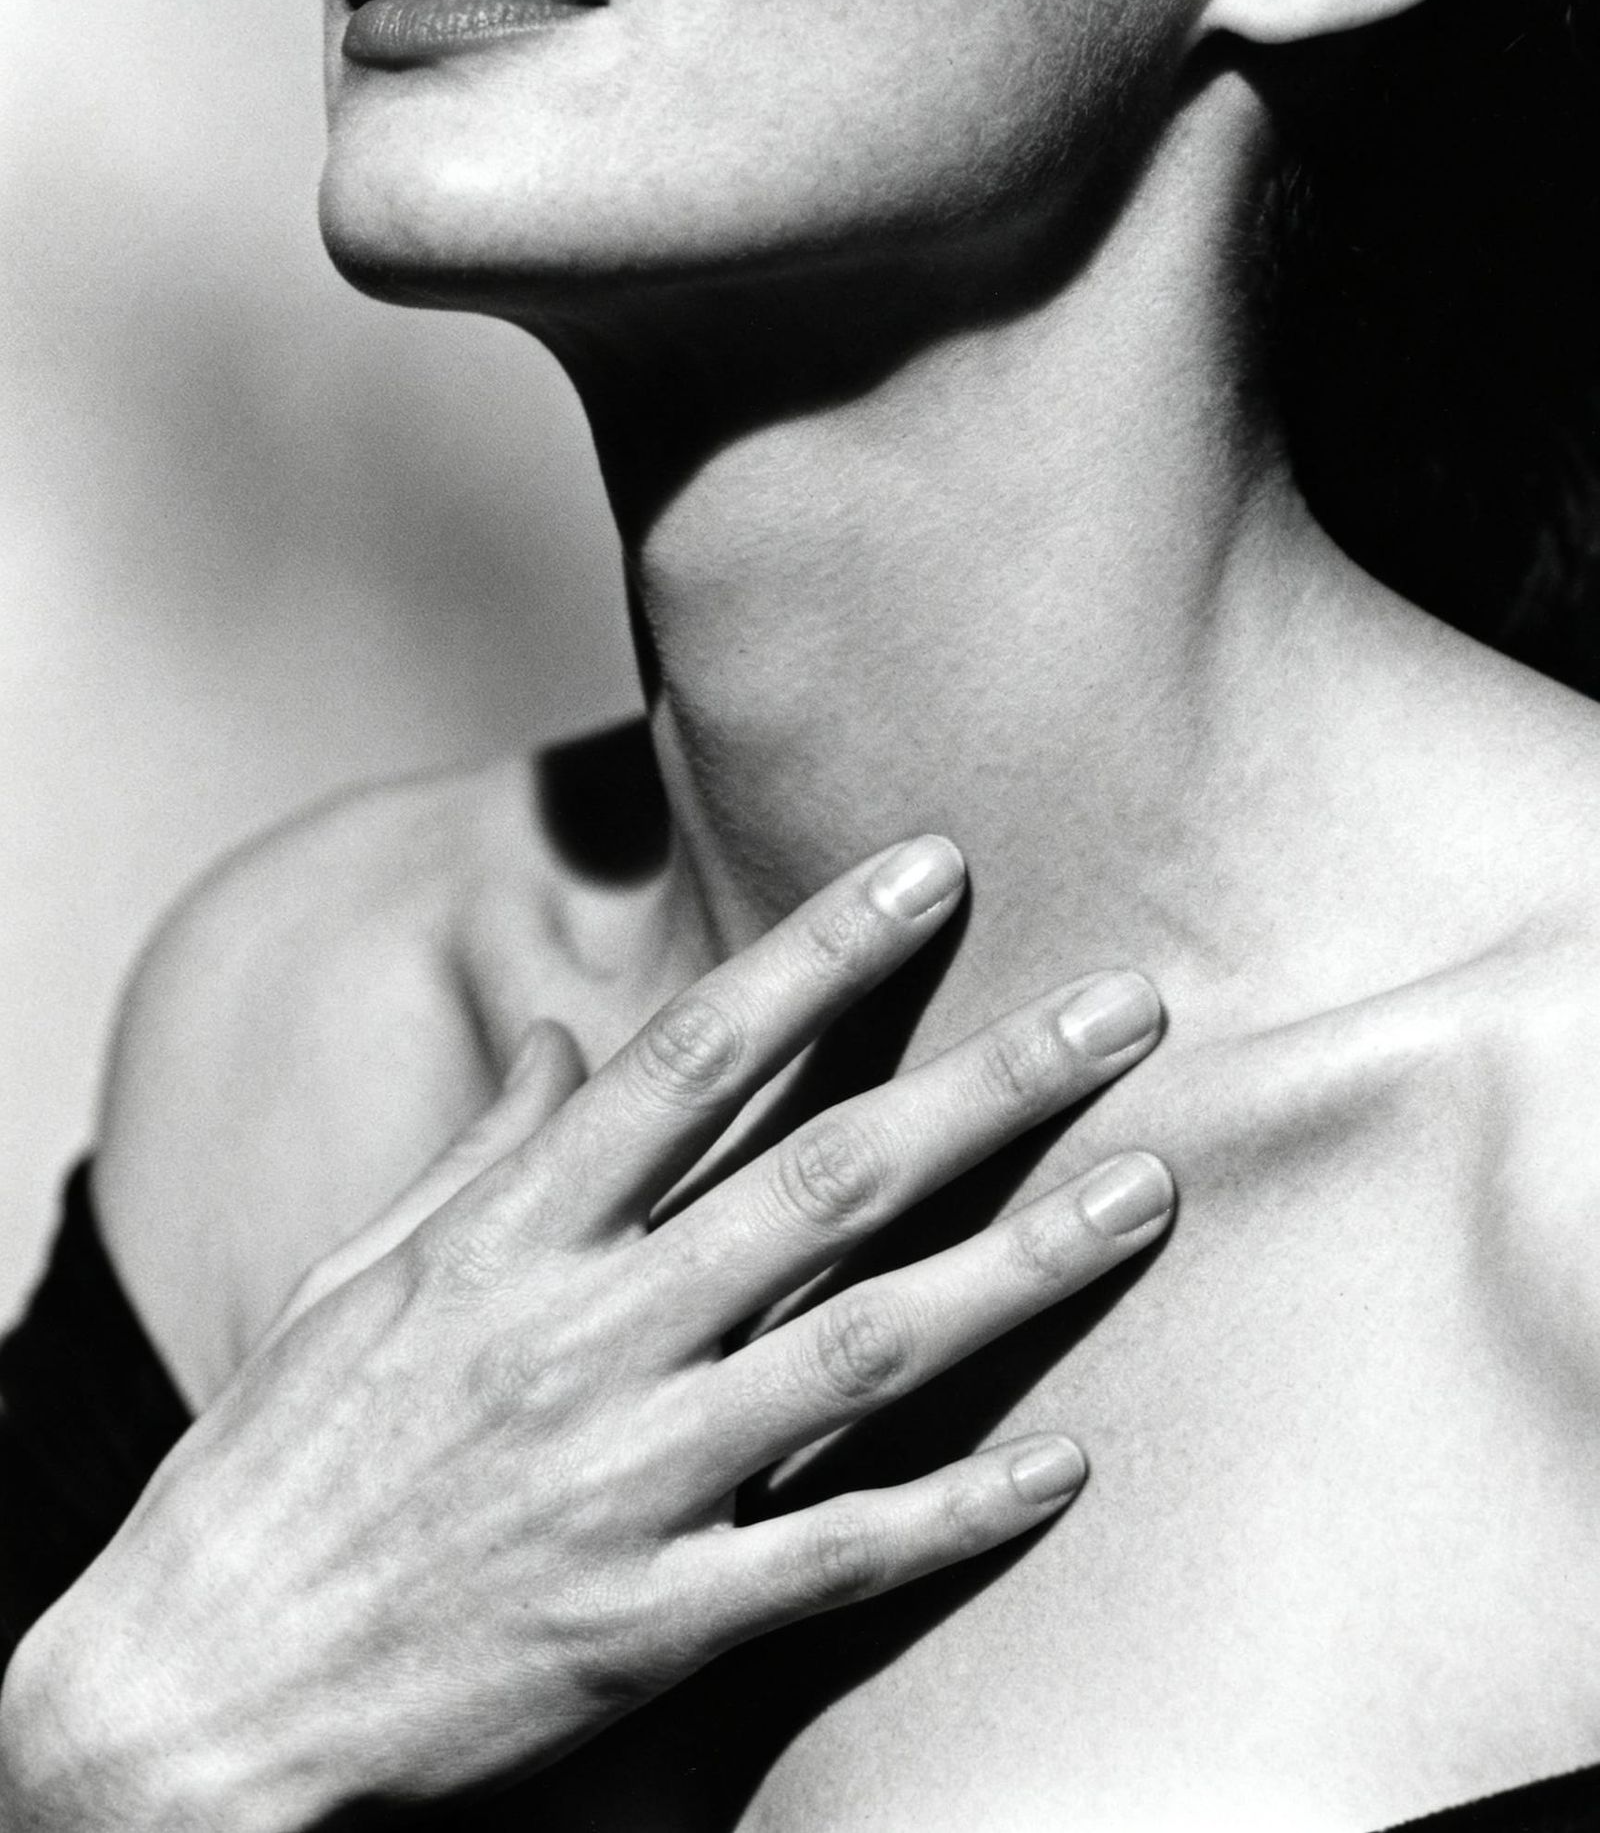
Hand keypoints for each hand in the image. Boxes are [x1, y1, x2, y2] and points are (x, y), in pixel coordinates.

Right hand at [0, 837, 1171, 1830]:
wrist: (191, 1700)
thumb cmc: (277, 1465)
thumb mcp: (358, 1280)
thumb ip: (483, 1151)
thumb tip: (565, 1040)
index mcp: (509, 1238)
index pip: (696, 1056)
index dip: (827, 952)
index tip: (936, 868)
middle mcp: (583, 1338)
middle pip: (826, 1184)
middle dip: (990, 1085)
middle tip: (1127, 1008)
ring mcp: (624, 1484)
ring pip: (867, 1354)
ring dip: (1022, 1269)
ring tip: (1146, 1192)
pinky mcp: (648, 1626)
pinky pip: (836, 1558)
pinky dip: (958, 1511)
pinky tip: (1068, 1460)